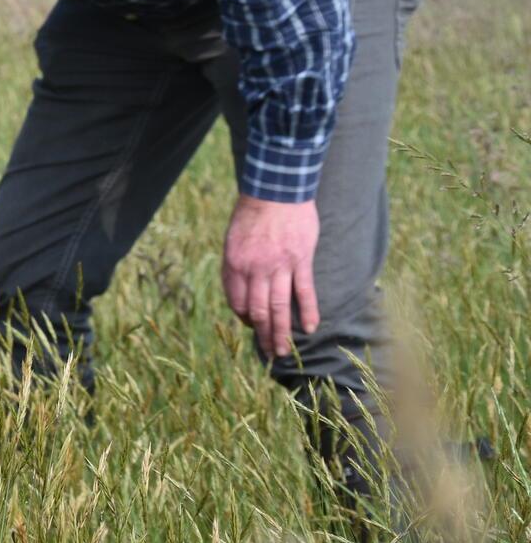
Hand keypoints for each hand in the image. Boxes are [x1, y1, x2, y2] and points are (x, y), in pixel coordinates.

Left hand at [222, 194, 319, 357]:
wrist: (276, 190)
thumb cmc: (252, 215)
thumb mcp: (233, 241)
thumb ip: (237, 267)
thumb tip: (243, 293)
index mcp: (235, 264)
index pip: (237, 302)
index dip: (244, 318)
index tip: (251, 325)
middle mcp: (255, 269)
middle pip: (259, 311)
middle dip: (263, 334)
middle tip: (269, 352)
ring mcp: (279, 266)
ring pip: (281, 307)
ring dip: (282, 332)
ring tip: (284, 350)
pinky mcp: (301, 260)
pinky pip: (304, 292)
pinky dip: (308, 312)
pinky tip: (310, 328)